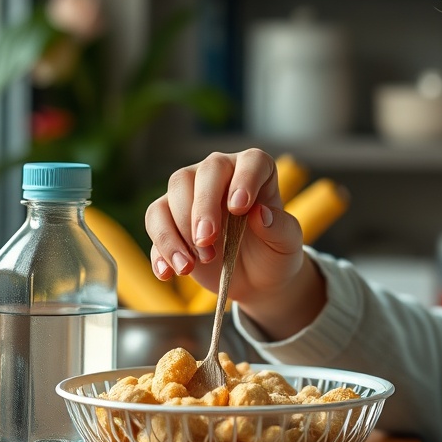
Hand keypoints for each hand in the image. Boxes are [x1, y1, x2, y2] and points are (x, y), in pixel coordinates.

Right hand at [145, 149, 308, 321]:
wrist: (256, 278)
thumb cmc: (274, 252)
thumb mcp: (287, 244)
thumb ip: (279, 228)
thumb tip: (259, 214)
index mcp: (255, 171)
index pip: (251, 162)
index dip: (244, 180)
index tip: (240, 208)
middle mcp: (220, 174)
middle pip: (202, 175)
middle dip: (202, 208)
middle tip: (206, 241)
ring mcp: (191, 194)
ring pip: (171, 196)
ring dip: (177, 232)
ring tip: (191, 266)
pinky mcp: (169, 218)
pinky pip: (155, 224)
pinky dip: (160, 249)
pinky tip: (169, 272)